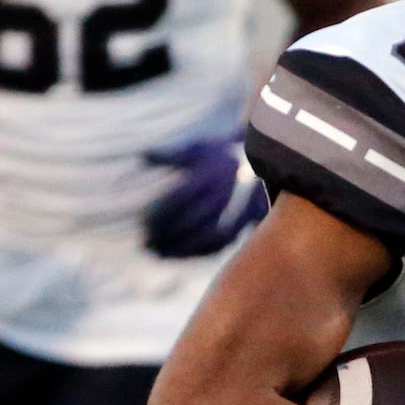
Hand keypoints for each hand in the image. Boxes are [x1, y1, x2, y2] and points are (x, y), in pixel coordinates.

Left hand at [145, 132, 271, 258]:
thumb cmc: (221, 155)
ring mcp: (238, 212)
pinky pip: (220, 245)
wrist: (262, 164)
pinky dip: (198, 253)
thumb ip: (170, 155)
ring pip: (206, 238)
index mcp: (211, 173)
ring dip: (180, 249)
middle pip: (191, 220)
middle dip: (165, 234)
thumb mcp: (197, 148)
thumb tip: (142, 156)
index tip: (142, 223)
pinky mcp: (245, 225)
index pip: (180, 198)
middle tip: (145, 242)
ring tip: (157, 253)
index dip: (160, 213)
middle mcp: (225, 194)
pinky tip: (178, 255)